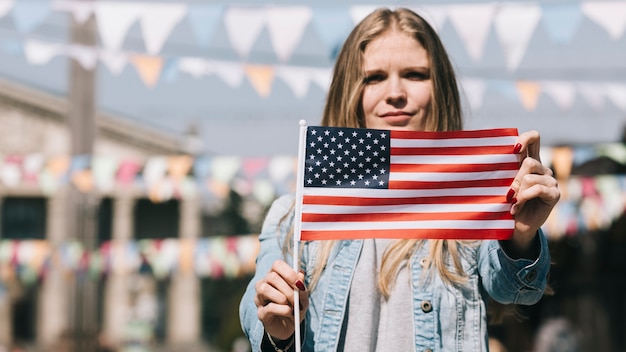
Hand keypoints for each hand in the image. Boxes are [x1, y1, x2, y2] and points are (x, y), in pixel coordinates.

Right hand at [254, 260, 308, 339]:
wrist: (290, 327)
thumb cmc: (295, 307)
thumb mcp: (303, 297)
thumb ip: (301, 287)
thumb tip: (301, 274)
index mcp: (275, 276)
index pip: (277, 265)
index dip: (288, 272)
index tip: (298, 282)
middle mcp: (264, 284)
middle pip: (271, 276)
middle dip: (288, 289)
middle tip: (297, 299)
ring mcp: (259, 298)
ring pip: (264, 289)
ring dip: (282, 297)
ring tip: (291, 306)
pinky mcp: (260, 313)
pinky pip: (268, 307)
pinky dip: (282, 309)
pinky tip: (288, 312)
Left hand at [508, 130, 559, 249]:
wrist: (516, 226)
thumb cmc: (507, 203)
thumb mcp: (504, 184)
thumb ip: (504, 171)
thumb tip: (490, 158)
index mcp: (530, 162)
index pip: (534, 139)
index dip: (526, 138)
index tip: (514, 148)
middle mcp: (542, 168)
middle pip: (529, 161)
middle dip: (515, 178)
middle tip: (508, 193)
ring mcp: (550, 180)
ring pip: (530, 177)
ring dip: (518, 192)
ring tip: (513, 203)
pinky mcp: (554, 194)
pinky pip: (538, 189)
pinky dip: (524, 198)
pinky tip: (517, 207)